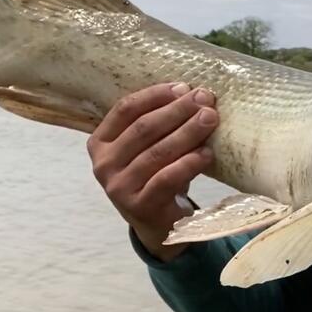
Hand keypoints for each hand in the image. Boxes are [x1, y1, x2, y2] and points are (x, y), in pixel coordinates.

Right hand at [87, 83, 217, 262]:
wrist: (158, 225)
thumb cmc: (155, 178)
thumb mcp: (149, 149)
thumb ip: (161, 125)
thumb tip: (196, 95)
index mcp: (100, 142)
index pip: (125, 109)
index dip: (156, 95)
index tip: (184, 87)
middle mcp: (104, 164)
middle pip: (144, 128)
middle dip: (177, 111)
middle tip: (205, 99)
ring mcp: (119, 187)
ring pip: (157, 152)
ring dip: (187, 132)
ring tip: (210, 119)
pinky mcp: (139, 206)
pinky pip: (167, 178)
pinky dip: (190, 163)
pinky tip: (208, 153)